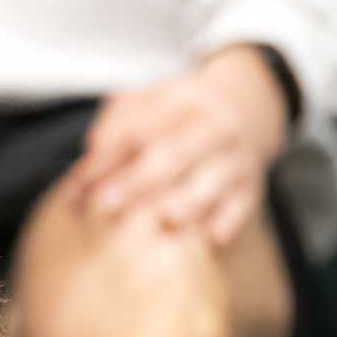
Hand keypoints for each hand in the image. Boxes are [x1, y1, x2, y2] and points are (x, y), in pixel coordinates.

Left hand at [63, 44, 293, 244]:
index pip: (145, 125)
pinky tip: (192, 238)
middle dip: (135, 183)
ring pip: (205, 188)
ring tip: (152, 222)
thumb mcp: (149, 102)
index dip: (111, 153)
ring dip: (175, 208)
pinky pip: (234, 213)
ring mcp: (237, 159)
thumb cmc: (180, 116)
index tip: (85, 177)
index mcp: (188, 99)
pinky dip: (213, 227)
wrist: (248, 113)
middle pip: (173, 156)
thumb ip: (116, 123)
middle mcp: (217, 126)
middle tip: (104, 205)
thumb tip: (92, 153)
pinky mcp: (250, 190)